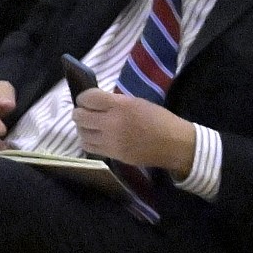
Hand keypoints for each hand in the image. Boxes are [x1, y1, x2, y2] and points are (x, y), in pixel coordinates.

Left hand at [67, 85, 199, 176]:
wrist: (173, 143)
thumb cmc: (159, 119)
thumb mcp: (137, 102)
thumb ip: (116, 102)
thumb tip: (97, 103)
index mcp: (121, 105)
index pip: (89, 98)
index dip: (83, 97)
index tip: (85, 99)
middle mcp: (112, 123)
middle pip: (80, 116)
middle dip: (79, 112)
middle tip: (83, 112)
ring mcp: (111, 141)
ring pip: (82, 134)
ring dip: (82, 128)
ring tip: (89, 126)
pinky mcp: (112, 155)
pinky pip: (90, 147)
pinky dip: (88, 141)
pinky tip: (94, 138)